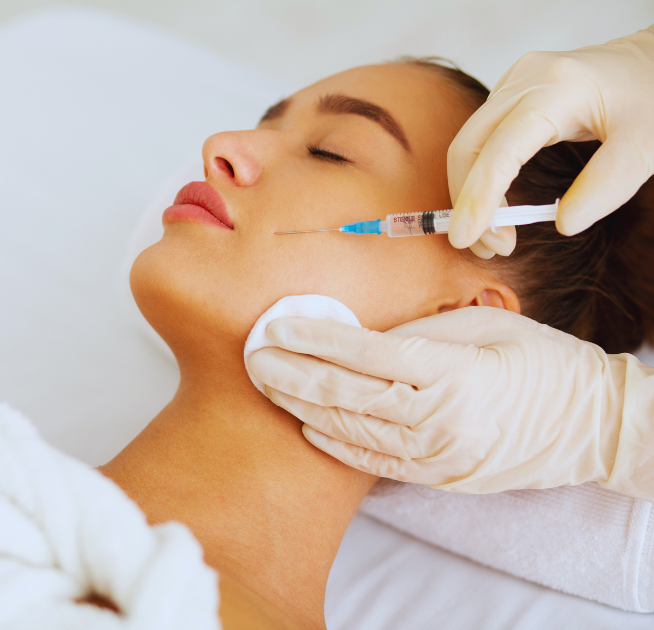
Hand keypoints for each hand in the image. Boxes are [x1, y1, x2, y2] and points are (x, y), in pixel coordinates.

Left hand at [247, 307, 653, 498]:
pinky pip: (375, 463)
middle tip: (253, 357)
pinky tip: (306, 426)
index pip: (364, 353)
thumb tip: (357, 333)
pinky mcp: (438, 474)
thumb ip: (419, 331)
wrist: (587, 422)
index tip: (276, 327)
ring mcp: (437, 454)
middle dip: (291, 375)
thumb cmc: (538, 360)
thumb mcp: (483, 325)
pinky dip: (337, 444)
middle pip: (346, 395)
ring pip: (352, 429)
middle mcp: (439, 417)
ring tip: (268, 386)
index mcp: (451, 370)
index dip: (314, 339)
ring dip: (302, 407)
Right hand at [448, 26, 653, 257]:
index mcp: (557, 89)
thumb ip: (607, 185)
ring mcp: (513, 84)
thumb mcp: (646, 144)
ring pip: (468, 146)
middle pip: (469, 147)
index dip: (478, 197)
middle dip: (468, 202)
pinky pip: (480, 141)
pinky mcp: (510, 95)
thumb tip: (563, 224)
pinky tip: (497, 206)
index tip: (466, 238)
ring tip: (495, 235)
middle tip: (491, 247)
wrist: (652, 59)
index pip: (500, 149)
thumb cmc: (652, 95)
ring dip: (471, 194)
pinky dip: (479, 178)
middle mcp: (525, 80)